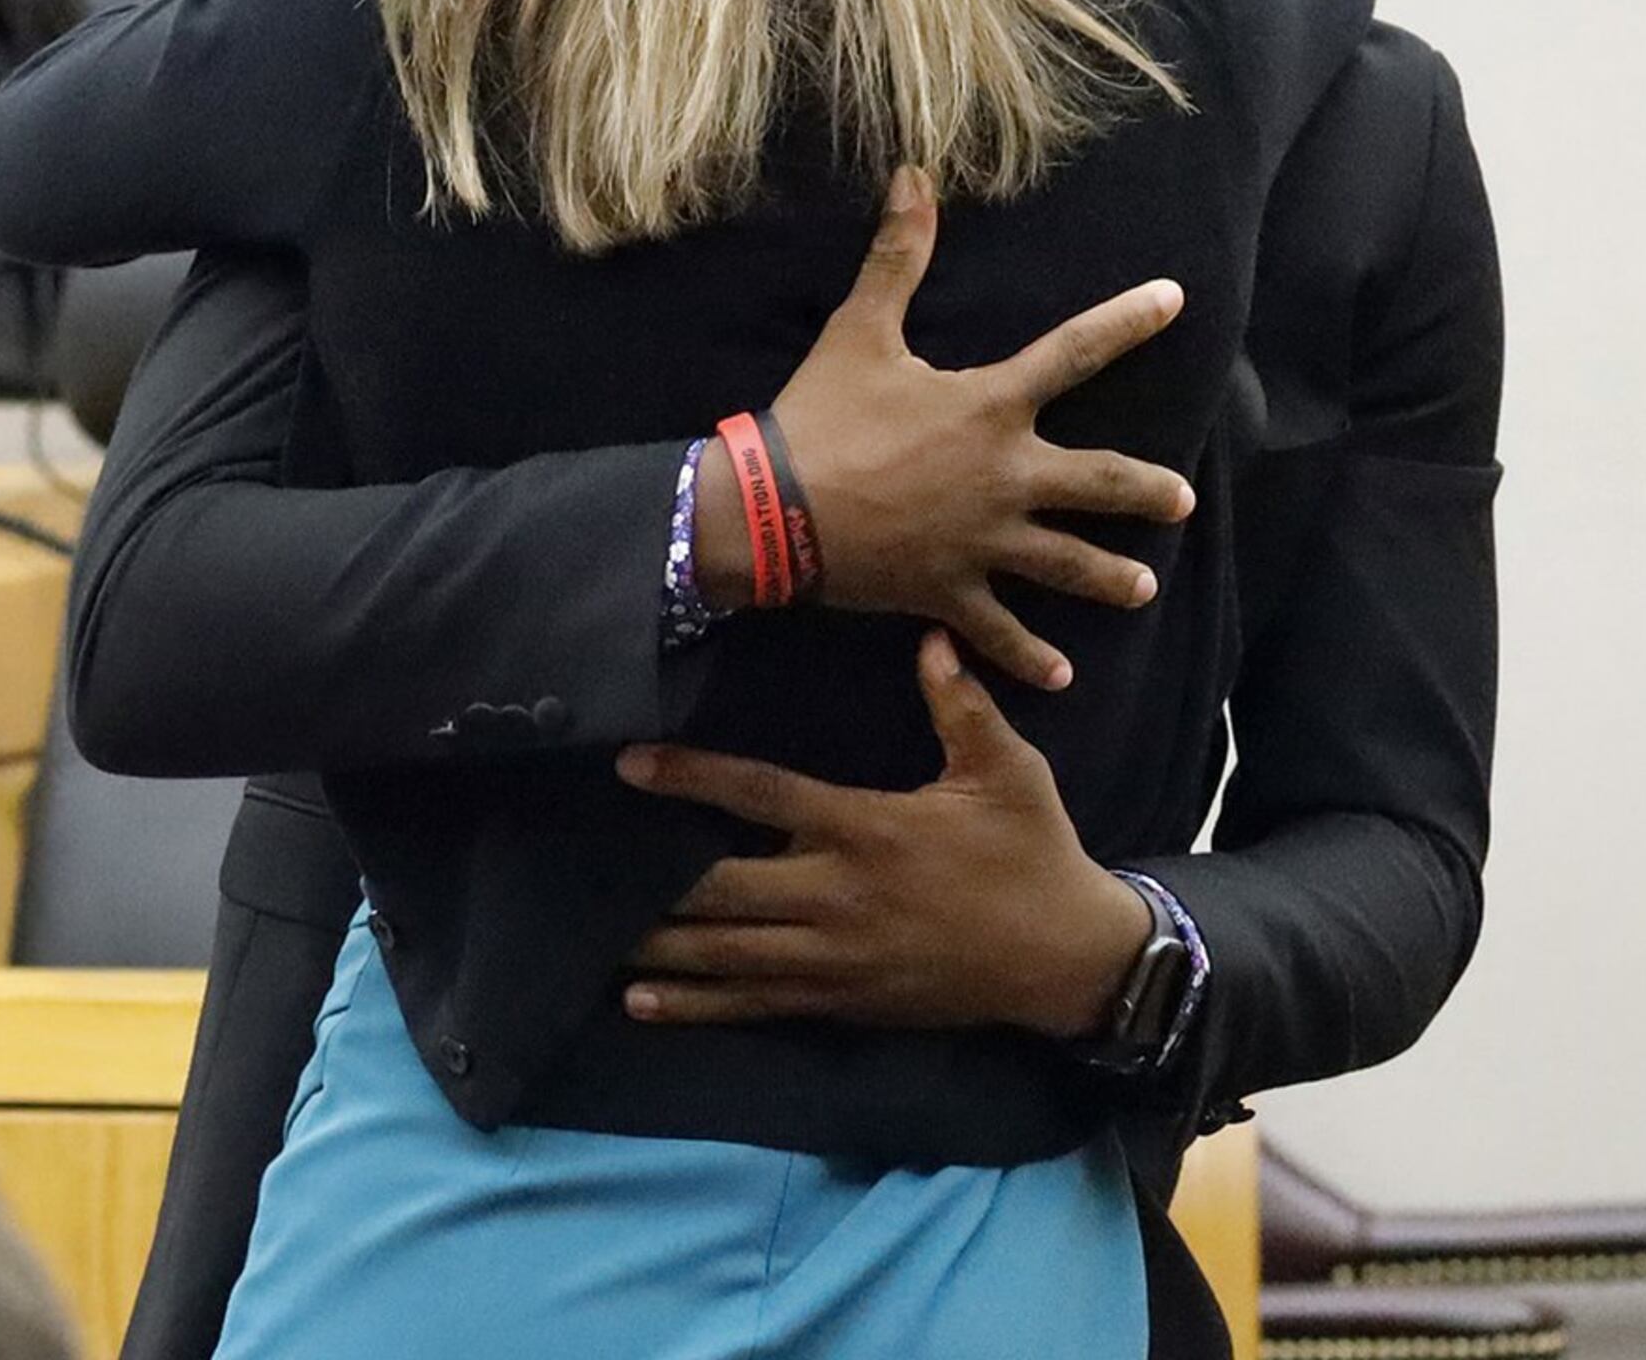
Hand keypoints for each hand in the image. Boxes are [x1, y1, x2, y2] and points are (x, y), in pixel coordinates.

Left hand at [614, 634, 1157, 1037]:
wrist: (1063, 957)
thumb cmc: (1034, 853)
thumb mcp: (1009, 771)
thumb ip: (962, 706)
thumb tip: (931, 639)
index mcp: (867, 829)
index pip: (761, 797)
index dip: (691, 778)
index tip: (631, 763)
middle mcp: (836, 895)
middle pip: (718, 889)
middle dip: (647, 881)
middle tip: (581, 866)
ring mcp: (834, 957)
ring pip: (723, 953)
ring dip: (655, 946)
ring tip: (592, 935)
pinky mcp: (840, 1000)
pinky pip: (752, 1004)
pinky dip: (693, 1005)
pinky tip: (640, 1002)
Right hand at [705, 166, 1197, 689]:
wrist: (769, 512)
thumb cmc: (817, 416)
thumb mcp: (861, 329)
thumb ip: (898, 255)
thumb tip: (914, 176)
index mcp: (991, 407)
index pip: (1077, 352)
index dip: (1129, 321)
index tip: (1175, 300)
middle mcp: (1005, 477)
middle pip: (1099, 483)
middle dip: (1146, 492)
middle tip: (1182, 502)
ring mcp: (983, 541)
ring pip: (1066, 565)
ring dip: (1108, 578)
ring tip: (1143, 588)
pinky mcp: (951, 591)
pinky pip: (1000, 632)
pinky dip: (1028, 658)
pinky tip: (1060, 677)